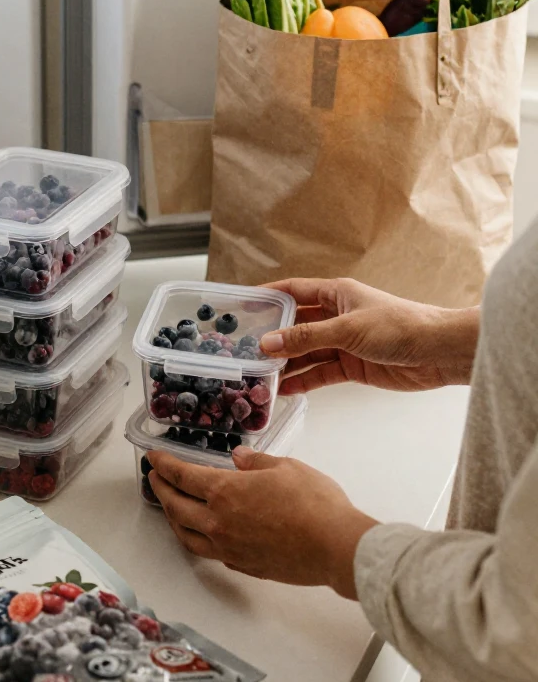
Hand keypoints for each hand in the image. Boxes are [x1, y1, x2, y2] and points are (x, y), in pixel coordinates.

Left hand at [147, 447, 377, 598]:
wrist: (334, 546)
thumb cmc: (314, 502)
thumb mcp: (285, 467)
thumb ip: (256, 462)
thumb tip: (238, 457)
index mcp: (224, 492)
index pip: (182, 477)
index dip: (164, 465)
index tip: (153, 458)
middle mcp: (218, 522)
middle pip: (175, 507)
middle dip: (160, 490)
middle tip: (155, 478)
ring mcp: (228, 548)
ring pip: (186, 536)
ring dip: (172, 519)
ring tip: (170, 508)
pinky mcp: (242, 565)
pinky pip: (209, 553)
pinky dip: (198, 540)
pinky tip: (204, 534)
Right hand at [259, 278, 478, 395]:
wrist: (438, 353)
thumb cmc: (400, 327)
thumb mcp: (347, 329)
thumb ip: (306, 337)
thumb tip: (267, 343)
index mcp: (336, 294)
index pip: (293, 291)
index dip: (267, 297)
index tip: (241, 306)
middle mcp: (337, 316)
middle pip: (296, 325)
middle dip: (272, 338)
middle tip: (243, 350)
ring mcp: (343, 342)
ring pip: (306, 352)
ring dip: (285, 364)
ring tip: (258, 377)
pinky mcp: (352, 366)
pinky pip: (320, 373)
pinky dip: (303, 381)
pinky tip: (284, 390)